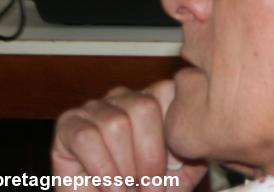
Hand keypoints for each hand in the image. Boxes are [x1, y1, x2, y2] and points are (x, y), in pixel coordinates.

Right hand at [51, 81, 204, 191]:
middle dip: (149, 157)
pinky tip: (110, 187)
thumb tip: (205, 134)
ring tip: (128, 188)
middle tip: (149, 186)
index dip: (172, 136)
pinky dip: (103, 170)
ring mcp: (95, 108)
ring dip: (125, 167)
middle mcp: (125, 97)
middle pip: (143, 107)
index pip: (170, 92)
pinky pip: (87, 138)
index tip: (174, 169)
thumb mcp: (183, 173)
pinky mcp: (68, 126)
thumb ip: (196, 148)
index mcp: (155, 100)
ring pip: (115, 123)